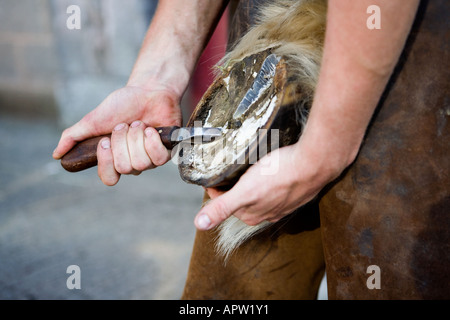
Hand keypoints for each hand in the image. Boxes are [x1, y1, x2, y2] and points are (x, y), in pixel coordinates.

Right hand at [53, 85, 181, 184]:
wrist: (148, 90)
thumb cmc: (122, 105)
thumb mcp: (93, 119)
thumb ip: (74, 136)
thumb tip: (56, 155)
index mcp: (114, 158)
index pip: (109, 178)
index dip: (106, 161)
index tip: (105, 141)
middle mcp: (133, 162)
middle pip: (125, 167)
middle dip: (122, 141)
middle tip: (123, 125)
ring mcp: (150, 159)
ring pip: (141, 163)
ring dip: (136, 137)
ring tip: (138, 123)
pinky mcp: (166, 152)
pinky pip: (158, 158)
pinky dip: (151, 140)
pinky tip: (150, 128)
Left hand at [193, 137, 348, 230]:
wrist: (314, 164)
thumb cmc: (279, 175)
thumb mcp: (244, 191)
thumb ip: (222, 207)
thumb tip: (199, 224)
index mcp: (252, 215)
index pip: (224, 204)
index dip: (215, 190)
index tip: (211, 176)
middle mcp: (266, 213)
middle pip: (240, 200)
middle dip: (230, 188)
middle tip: (224, 171)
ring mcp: (282, 204)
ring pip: (258, 196)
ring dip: (248, 185)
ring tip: (244, 170)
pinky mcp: (293, 192)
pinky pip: (274, 190)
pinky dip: (266, 182)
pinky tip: (268, 172)